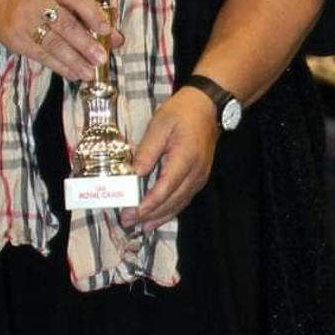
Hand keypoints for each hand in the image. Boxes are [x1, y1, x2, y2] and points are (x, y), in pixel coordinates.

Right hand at [0, 0, 121, 80]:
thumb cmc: (40, 1)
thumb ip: (88, 11)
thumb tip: (115, 35)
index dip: (91, 13)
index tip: (106, 29)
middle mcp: (36, 1)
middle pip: (64, 24)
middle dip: (85, 43)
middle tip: (102, 57)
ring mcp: (24, 21)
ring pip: (53, 43)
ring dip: (74, 60)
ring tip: (90, 72)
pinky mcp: (17, 40)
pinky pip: (42, 56)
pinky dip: (60, 66)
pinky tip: (74, 74)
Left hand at [122, 87, 218, 230]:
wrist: (207, 107)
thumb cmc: (182, 113)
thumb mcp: (160, 125)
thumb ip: (147, 150)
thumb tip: (135, 173)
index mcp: (185, 159)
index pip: (165, 188)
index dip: (149, 203)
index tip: (132, 212)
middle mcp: (195, 173)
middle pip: (171, 201)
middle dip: (149, 214)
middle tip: (127, 221)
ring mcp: (199, 178)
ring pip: (178, 204)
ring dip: (159, 217)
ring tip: (140, 226)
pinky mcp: (198, 179)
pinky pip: (183, 200)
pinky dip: (170, 211)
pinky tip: (157, 218)